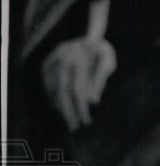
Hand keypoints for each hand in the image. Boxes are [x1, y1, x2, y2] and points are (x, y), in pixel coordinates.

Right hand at [41, 0, 116, 131]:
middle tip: (74, 128)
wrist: (88, 37)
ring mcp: (52, 60)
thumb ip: (100, 80)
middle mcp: (61, 57)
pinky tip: (59, 109)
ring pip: (52, 89)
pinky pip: (46, 85)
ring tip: (68, 120)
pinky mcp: (46, 64)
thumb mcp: (108, 62)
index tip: (86, 122)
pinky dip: (52, 98)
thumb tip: (93, 101)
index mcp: (78, 56)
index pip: (77, 89)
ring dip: (59, 107)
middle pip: (62, 91)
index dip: (81, 108)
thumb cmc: (102, 53)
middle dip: (68, 112)